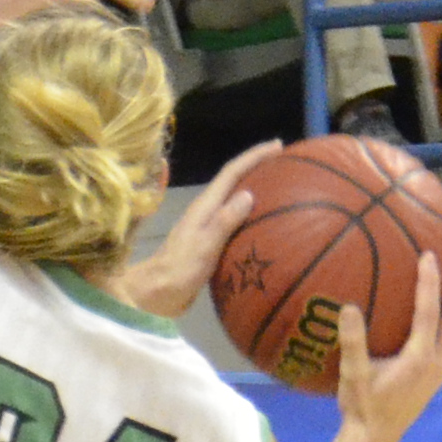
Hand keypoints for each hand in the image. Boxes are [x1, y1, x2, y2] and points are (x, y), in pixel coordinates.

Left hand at [106, 146, 265, 320]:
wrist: (155, 295)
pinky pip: (234, 220)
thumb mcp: (204, 247)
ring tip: (281, 187)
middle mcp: (206, 211)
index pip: (232, 172)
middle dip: (258, 166)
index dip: (254, 156)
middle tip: (285, 161)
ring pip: (234, 199)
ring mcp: (206, 226)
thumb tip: (248, 194)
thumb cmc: (178, 271)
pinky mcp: (209, 242)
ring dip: (255, 188)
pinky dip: (250, 213)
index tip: (278, 145)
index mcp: (204, 207)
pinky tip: (264, 222)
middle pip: (234, 181)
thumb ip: (224, 222)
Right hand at [327, 251, 441, 441]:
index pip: (429, 312)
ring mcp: (441, 369)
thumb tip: (348, 307)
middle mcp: (437, 361)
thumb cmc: (362, 406)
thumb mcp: (353, 375)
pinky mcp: (439, 375)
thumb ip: (352, 342)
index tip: (429, 256)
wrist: (376, 438)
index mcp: (418, 358)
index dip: (430, 282)